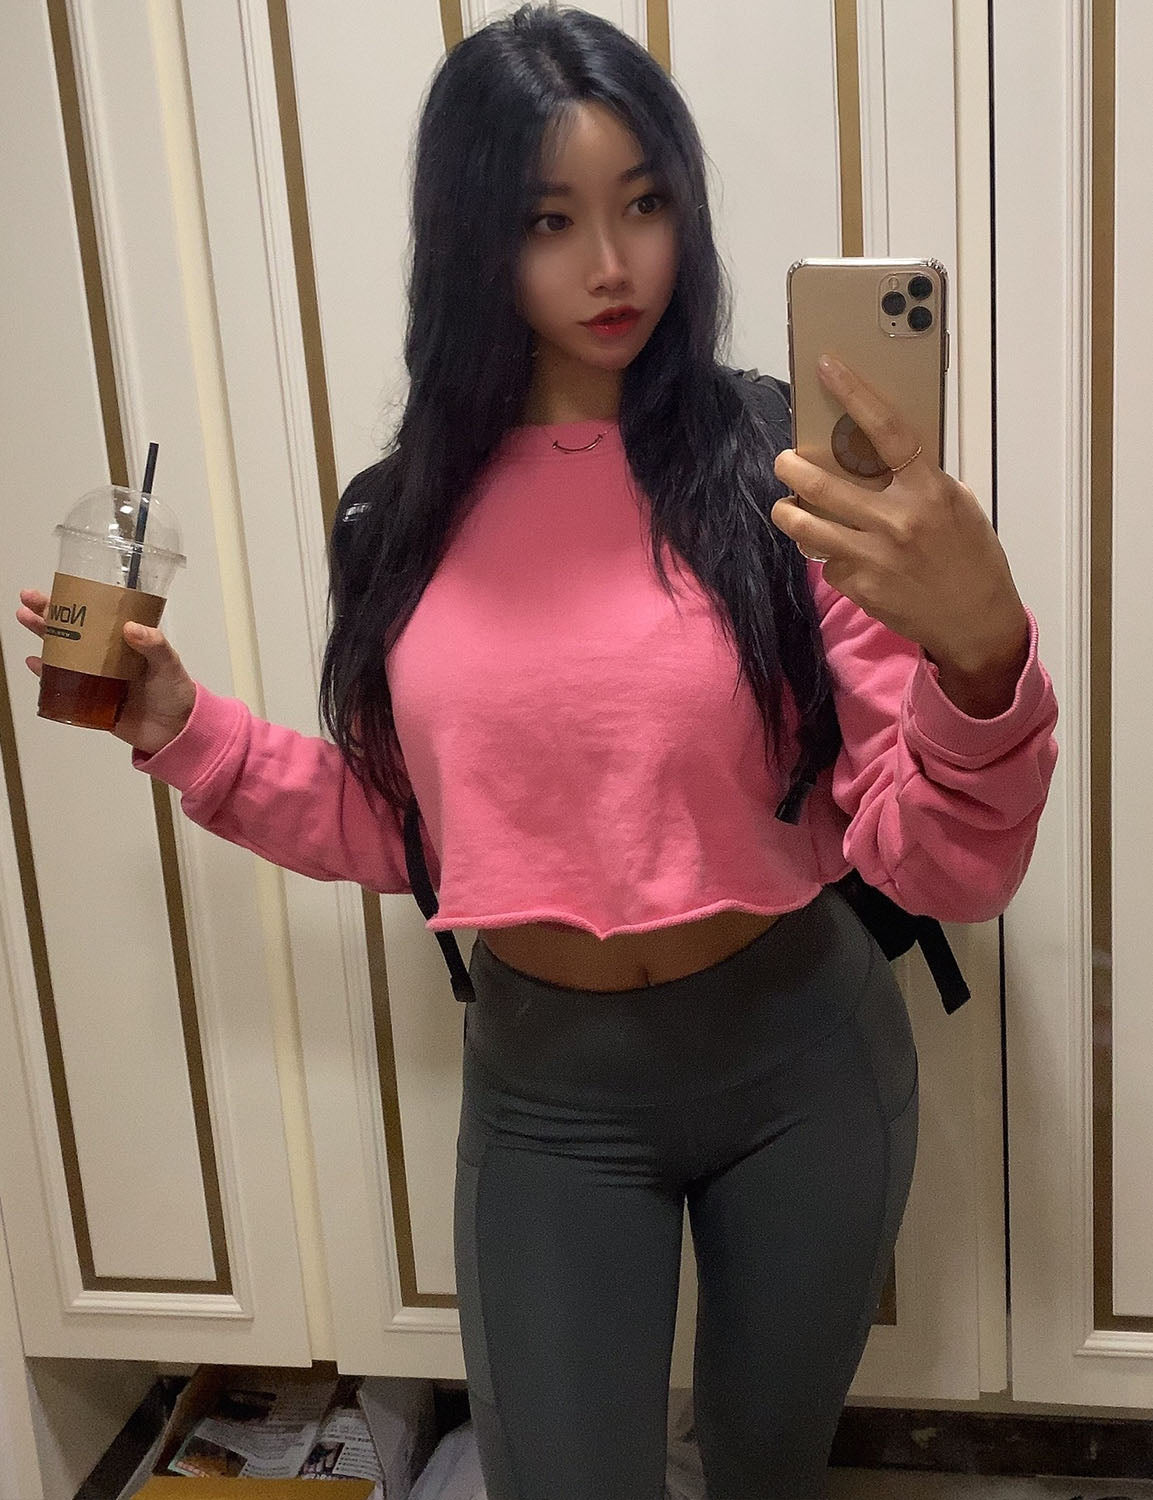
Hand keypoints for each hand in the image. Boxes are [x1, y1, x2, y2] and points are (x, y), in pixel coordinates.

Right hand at [17, 588, 195, 754]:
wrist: (176, 731)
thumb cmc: (176, 692)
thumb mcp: (169, 663)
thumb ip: (154, 645)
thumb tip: (132, 628)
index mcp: (127, 641)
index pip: (98, 615)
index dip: (78, 601)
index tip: (58, 589)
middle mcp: (108, 655)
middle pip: (74, 630)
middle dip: (49, 614)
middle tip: (28, 602)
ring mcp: (97, 676)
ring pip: (64, 652)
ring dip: (44, 638)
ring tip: (26, 621)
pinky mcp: (90, 699)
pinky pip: (64, 684)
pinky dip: (48, 673)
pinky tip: (35, 662)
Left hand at [770, 353, 1028, 676]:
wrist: (976, 622)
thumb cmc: (972, 558)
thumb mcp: (959, 508)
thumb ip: (921, 483)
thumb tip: (878, 456)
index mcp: (930, 491)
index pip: (888, 430)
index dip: (855, 393)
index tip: (828, 367)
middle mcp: (898, 520)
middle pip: (824, 484)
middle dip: (792, 468)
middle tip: (784, 461)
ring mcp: (874, 557)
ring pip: (807, 526)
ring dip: (787, 512)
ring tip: (785, 505)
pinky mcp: (860, 587)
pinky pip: (828, 563)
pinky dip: (827, 556)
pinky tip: (837, 555)